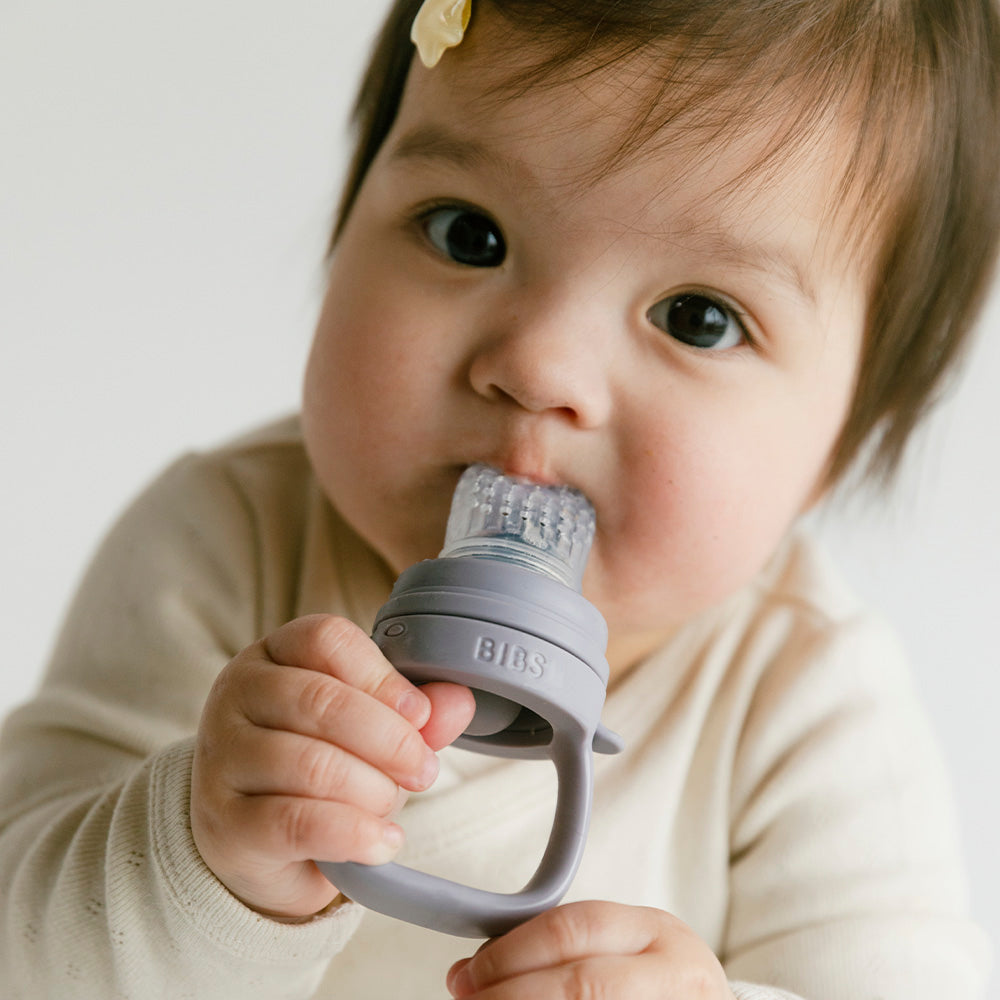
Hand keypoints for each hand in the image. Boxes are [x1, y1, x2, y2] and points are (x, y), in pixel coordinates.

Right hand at [190, 614, 474, 918]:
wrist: (258, 843)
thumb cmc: (318, 765)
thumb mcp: (369, 730)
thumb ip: (414, 713)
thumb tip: (459, 700)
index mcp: (273, 655)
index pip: (326, 639)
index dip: (382, 676)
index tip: (420, 715)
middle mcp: (237, 695)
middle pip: (320, 700)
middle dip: (389, 740)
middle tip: (423, 770)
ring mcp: (222, 758)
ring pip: (311, 764)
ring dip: (372, 790)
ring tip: (392, 807)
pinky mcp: (225, 824)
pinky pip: (296, 823)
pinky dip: (354, 834)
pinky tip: (383, 841)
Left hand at [447, 901, 732, 998]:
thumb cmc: (655, 987)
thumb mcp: (623, 953)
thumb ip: (559, 951)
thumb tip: (468, 974)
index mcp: (658, 933)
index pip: (575, 928)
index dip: (511, 951)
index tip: (470, 972)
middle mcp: (677, 972)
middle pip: (581, 982)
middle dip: (511, 994)